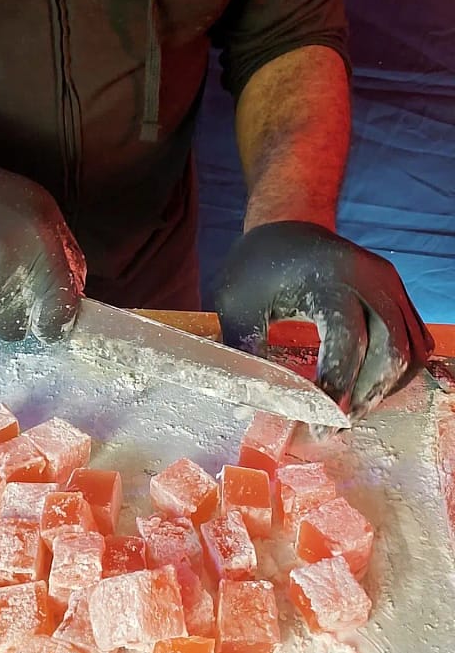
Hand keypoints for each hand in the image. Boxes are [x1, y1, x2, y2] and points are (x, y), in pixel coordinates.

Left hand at [213, 221, 433, 420]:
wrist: (287, 226)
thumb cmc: (259, 265)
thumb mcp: (238, 303)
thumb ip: (243, 351)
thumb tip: (244, 405)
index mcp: (330, 277)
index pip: (349, 341)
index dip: (338, 387)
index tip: (319, 425)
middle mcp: (371, 279)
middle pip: (391, 350)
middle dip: (365, 395)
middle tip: (334, 425)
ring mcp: (390, 285)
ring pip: (409, 351)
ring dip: (384, 389)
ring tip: (348, 410)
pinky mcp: (397, 295)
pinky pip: (414, 343)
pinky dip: (396, 373)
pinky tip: (365, 388)